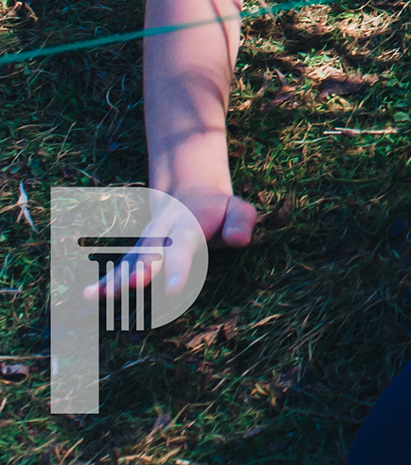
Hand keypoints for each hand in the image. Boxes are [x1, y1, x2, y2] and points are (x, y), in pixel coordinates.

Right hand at [98, 171, 255, 298]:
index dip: (178, 267)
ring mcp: (146, 243)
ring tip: (99, 296)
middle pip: (151, 251)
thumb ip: (241, 221)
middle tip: (133, 284)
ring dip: (116, 278)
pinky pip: (120, 268)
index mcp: (188, 224)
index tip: (173, 289)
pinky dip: (106, 282)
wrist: (191, 192)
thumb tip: (239, 239)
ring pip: (130, 260)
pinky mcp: (137, 254)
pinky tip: (89, 297)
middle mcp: (162, 233)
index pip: (183, 247)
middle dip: (142, 268)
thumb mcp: (236, 208)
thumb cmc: (218, 211)